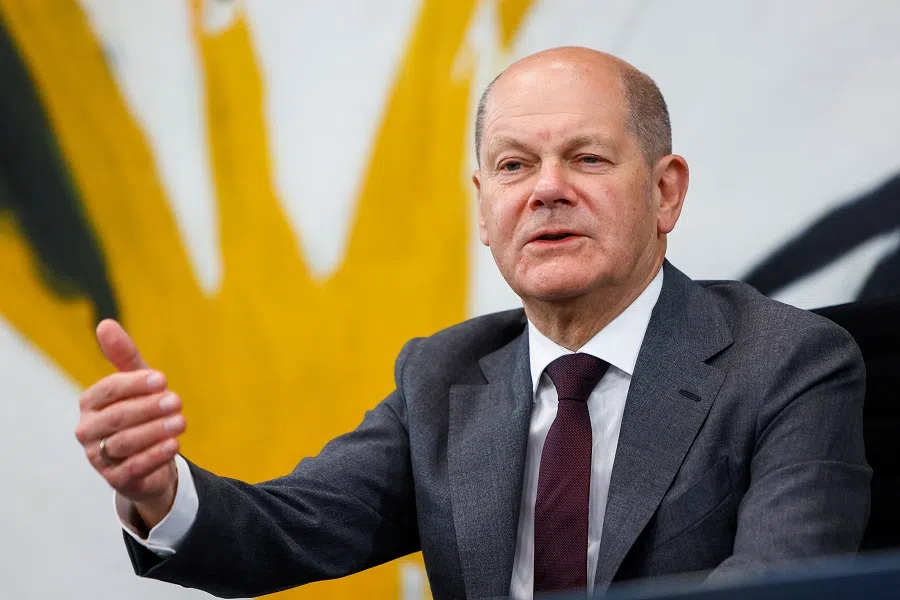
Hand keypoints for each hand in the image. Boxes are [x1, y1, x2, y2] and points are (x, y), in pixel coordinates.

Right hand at [75, 319, 185, 530]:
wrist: (149, 458)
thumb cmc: (140, 412)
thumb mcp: (137, 383)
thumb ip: (124, 356)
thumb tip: (105, 324)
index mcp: (90, 404)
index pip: (107, 391)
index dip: (134, 384)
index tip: (163, 379)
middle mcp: (88, 431)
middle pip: (116, 418)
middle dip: (148, 408)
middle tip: (177, 401)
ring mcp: (99, 457)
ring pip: (125, 443)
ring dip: (155, 431)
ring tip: (181, 422)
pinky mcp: (116, 479)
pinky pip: (134, 468)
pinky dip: (155, 455)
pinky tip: (174, 444)